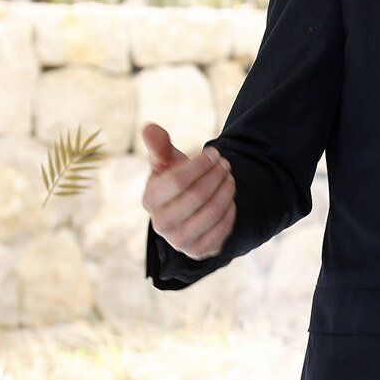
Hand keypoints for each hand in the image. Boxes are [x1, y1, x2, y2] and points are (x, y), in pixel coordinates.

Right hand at [141, 123, 235, 260]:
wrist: (189, 211)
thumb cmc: (176, 182)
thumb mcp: (166, 163)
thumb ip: (158, 145)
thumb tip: (149, 127)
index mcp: (150, 200)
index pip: (177, 181)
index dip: (200, 165)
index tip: (214, 154)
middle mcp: (160, 224)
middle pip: (197, 196)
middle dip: (216, 176)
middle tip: (226, 164)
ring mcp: (179, 241)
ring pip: (211, 213)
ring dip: (226, 192)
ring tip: (230, 178)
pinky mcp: (198, 251)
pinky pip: (221, 230)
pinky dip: (230, 212)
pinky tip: (230, 199)